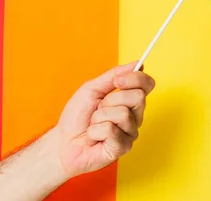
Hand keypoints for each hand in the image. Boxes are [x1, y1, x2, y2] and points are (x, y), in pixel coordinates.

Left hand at [52, 62, 154, 177]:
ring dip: (99, 117)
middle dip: (111, 100)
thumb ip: (114, 75)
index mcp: (129, 100)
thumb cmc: (77, 117)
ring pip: (123, 114)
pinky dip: (95, 131)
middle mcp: (134, 116)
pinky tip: (94, 137)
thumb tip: (137, 63)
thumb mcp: (92, 89)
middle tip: (99, 109)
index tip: (117, 81)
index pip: (147, 84)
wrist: (63, 142)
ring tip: (94, 125)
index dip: (135, 78)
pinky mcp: (123, 147)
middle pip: (138, 97)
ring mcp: (130, 132)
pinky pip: (111, 130)